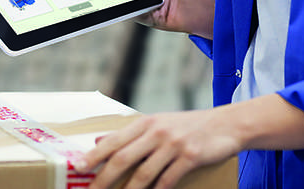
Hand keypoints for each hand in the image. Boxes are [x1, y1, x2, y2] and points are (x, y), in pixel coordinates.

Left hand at [76, 108, 239, 188]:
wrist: (225, 124)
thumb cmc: (187, 126)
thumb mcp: (157, 124)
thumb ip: (130, 135)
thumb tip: (99, 141)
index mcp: (144, 123)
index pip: (113, 140)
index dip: (94, 155)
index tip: (78, 167)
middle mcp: (156, 131)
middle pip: (123, 158)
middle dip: (104, 178)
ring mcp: (173, 144)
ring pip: (144, 173)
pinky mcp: (190, 156)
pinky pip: (168, 179)